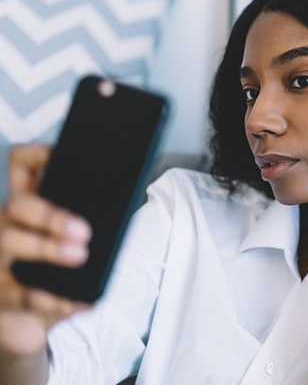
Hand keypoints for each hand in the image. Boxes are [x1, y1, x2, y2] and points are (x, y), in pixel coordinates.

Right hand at [0, 145, 90, 358]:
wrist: (26, 320)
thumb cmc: (54, 271)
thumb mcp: (68, 241)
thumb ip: (86, 221)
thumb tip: (126, 203)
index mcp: (28, 207)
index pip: (22, 167)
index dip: (39, 155)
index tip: (63, 156)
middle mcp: (6, 225)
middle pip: (17, 206)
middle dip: (51, 214)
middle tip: (84, 231)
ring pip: (11, 242)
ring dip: (48, 248)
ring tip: (80, 255)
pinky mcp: (2, 294)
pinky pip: (24, 295)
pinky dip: (55, 300)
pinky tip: (79, 302)